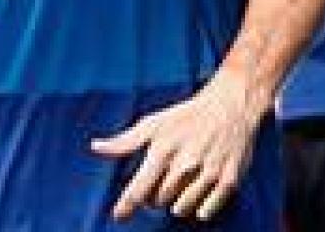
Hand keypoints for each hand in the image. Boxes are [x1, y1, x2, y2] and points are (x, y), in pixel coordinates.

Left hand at [90, 70, 263, 221]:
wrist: (228, 109)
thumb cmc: (185, 117)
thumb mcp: (151, 124)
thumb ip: (124, 141)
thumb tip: (95, 147)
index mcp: (163, 150)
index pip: (140, 186)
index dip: (127, 205)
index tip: (118, 216)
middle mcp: (185, 164)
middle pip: (159, 201)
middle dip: (154, 197)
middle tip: (161, 182)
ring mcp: (209, 173)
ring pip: (181, 208)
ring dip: (176, 204)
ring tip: (179, 186)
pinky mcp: (229, 181)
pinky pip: (207, 211)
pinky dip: (199, 209)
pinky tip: (197, 195)